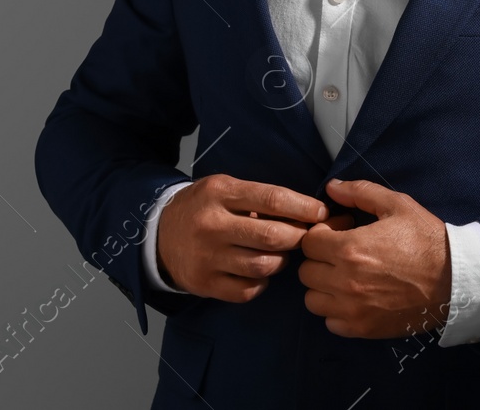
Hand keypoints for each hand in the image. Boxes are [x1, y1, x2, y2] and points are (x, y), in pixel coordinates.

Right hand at [157, 173, 350, 301]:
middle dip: (298, 237)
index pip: (272, 199)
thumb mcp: (226, 189)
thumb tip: (307, 211)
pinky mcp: (204, 284)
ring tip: (278, 253)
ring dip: (281, 261)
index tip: (322, 212)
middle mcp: (212, 225)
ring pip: (263, 265)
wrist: (158, 234)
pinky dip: (261, 282)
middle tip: (305, 237)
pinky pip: (248, 290)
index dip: (304, 207)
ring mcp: (207, 257)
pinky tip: (258, 271)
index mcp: (220, 193)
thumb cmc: (204, 207)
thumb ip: (260, 198)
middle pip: (272, 236)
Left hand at [297, 178, 452, 338]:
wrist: (454, 279)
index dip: (322, 233)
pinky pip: (330, 322)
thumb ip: (360, 192)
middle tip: (343, 253)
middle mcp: (344, 281)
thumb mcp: (397, 205)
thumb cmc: (426, 239)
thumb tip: (331, 187)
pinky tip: (355, 298)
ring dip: (324, 286)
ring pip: (313, 299)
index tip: (341, 231)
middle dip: (321, 258)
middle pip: (306, 271)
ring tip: (346, 277)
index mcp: (350, 248)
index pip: (308, 242)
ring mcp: (352, 309)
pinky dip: (336, 311)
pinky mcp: (362, 328)